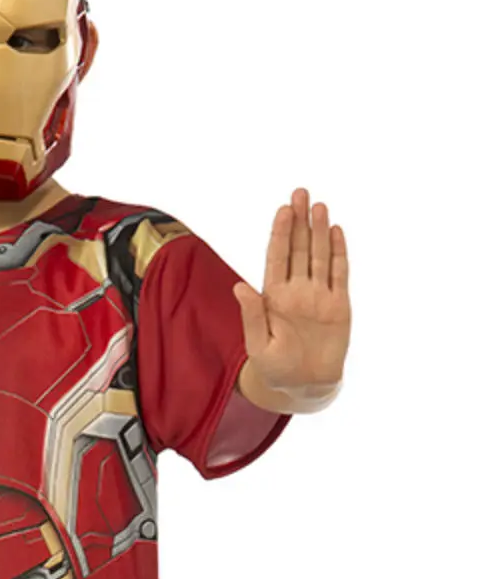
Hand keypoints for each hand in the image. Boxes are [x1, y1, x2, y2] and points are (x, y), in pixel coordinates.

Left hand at [233, 187, 349, 394]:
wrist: (305, 386)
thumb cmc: (276, 369)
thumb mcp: (258, 346)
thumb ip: (251, 316)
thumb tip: (239, 286)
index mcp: (274, 297)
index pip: (277, 258)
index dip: (280, 234)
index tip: (283, 211)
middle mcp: (297, 290)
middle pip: (298, 249)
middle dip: (299, 221)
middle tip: (301, 192)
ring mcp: (319, 296)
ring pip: (319, 256)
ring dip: (319, 231)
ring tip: (319, 206)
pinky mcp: (338, 305)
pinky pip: (339, 274)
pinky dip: (338, 253)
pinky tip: (336, 231)